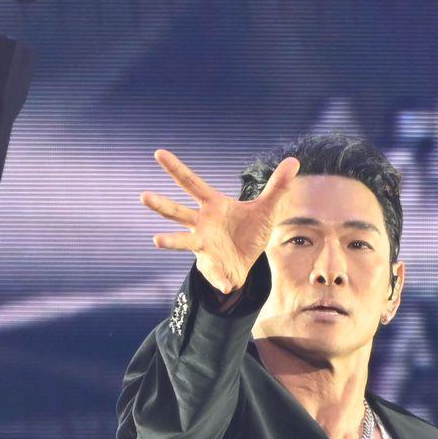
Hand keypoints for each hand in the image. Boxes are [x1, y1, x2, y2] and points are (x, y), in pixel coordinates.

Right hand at [140, 148, 299, 297]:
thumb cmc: (249, 230)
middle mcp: (201, 224)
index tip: (159, 153)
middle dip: (162, 205)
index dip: (176, 168)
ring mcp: (202, 245)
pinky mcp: (211, 266)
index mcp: (212, 205)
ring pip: (182, 242)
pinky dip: (221, 280)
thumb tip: (294, 161)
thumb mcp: (267, 208)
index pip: (191, 183)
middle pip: (178, 212)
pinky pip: (215, 274)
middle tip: (144, 196)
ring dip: (170, 242)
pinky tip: (226, 285)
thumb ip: (278, 186)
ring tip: (157, 240)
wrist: (247, 261)